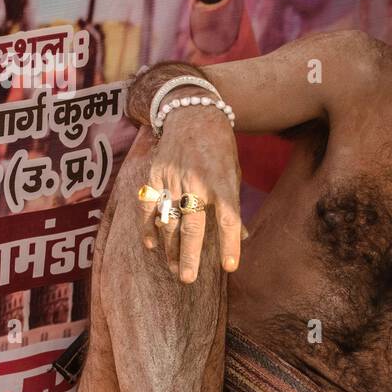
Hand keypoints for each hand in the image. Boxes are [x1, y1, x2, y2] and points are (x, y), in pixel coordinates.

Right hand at [136, 105, 241, 282]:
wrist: (192, 112)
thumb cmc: (219, 147)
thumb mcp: (234, 172)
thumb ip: (234, 204)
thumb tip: (242, 235)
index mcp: (222, 182)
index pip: (229, 219)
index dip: (230, 244)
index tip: (230, 267)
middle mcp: (196, 182)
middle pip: (192, 226)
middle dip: (189, 256)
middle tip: (187, 279)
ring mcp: (172, 178)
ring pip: (168, 221)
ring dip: (170, 248)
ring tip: (174, 268)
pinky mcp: (154, 175)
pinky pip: (148, 206)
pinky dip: (148, 227)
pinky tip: (152, 245)